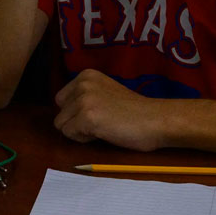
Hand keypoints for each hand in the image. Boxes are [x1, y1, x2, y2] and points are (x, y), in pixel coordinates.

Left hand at [53, 69, 167, 151]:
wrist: (156, 120)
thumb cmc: (134, 112)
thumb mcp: (104, 93)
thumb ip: (85, 96)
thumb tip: (63, 113)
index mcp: (86, 75)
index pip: (61, 99)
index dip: (76, 112)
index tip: (99, 113)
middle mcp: (82, 84)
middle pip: (59, 113)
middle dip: (75, 122)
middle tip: (101, 122)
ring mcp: (84, 100)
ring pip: (62, 125)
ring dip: (80, 132)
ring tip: (104, 127)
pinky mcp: (87, 117)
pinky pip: (69, 134)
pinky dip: (83, 139)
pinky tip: (103, 133)